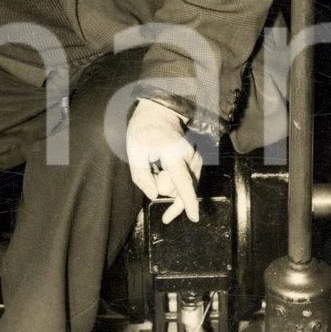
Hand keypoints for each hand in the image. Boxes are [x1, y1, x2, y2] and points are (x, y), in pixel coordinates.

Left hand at [126, 98, 202, 223]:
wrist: (159, 113)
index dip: (188, 202)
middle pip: (177, 188)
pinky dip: (174, 182)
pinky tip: (164, 171)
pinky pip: (186, 182)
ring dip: (167, 183)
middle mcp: (189, 156)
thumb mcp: (134, 151)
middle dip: (162, 187)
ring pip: (182, 187)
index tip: (194, 217)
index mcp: (173, 153)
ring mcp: (195, 159)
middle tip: (151, 168)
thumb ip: (142, 176)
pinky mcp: (196, 161)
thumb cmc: (143, 131)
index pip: (182, 182)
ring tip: (156, 165)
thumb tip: (154, 196)